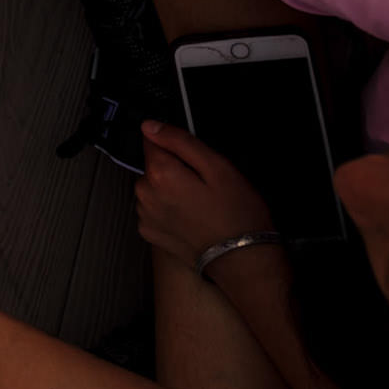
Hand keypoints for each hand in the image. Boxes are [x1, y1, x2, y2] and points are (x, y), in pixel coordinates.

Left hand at [135, 119, 277, 269]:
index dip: (174, 145)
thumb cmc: (237, 216)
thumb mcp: (218, 167)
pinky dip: (168, 208)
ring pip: (153, 186)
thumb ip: (180, 141)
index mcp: (160, 174)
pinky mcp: (150, 232)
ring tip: (201, 203)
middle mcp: (145, 195)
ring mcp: (146, 215)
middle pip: (153, 165)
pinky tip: (191, 217)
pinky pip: (154, 207)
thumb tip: (151, 126)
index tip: (193, 159)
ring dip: (171, 189)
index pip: (151, 140)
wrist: (243, 261)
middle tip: (205, 185)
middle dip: (175, 169)